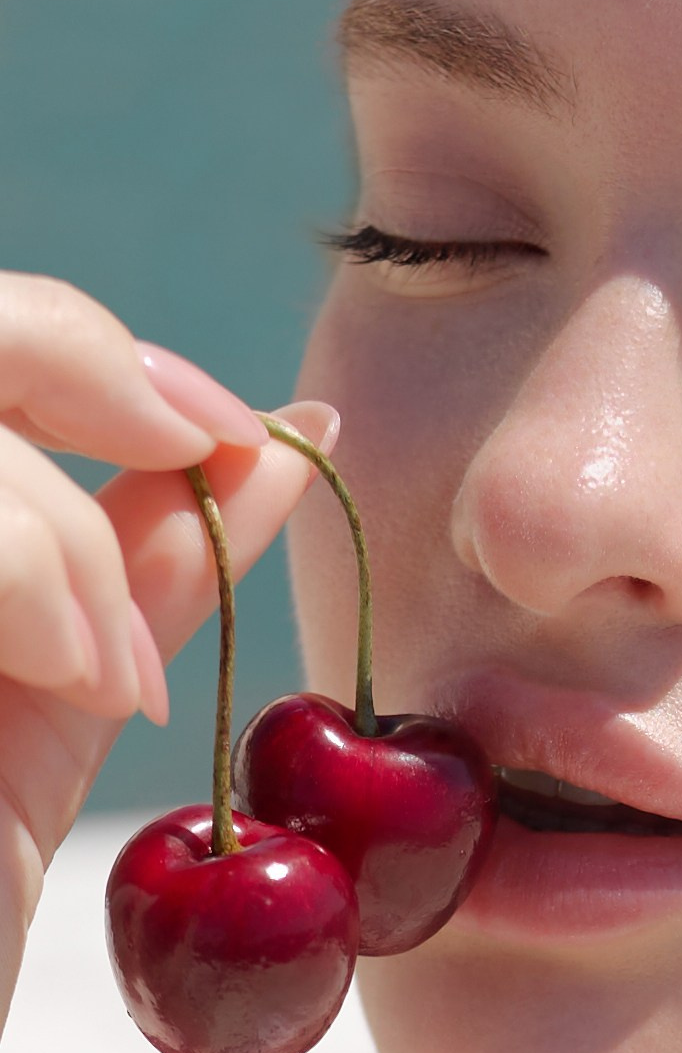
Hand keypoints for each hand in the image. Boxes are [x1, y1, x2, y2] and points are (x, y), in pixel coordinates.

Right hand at [0, 272, 337, 1034]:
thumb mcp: (66, 700)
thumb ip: (143, 563)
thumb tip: (278, 444)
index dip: (96, 351)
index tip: (234, 430)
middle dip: (78, 361)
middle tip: (197, 448)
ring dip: (56, 526)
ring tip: (114, 663)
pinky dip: (33, 579)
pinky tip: (85, 683)